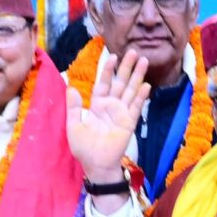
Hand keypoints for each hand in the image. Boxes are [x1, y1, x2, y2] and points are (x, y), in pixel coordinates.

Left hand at [68, 46, 146, 182]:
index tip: (113, 56)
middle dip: (127, 67)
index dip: (108, 70)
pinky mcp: (129, 122)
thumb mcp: (73, 125)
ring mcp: (122, 113)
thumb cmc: (84, 147)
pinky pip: (135, 106)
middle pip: (120, 82)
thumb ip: (73, 107)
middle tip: (135, 51)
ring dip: (137, 76)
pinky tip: (146, 85)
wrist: (96, 165)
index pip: (103, 83)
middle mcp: (111, 105)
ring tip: (144, 61)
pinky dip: (140, 96)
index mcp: (97, 105)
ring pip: (130, 90)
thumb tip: (70, 88)